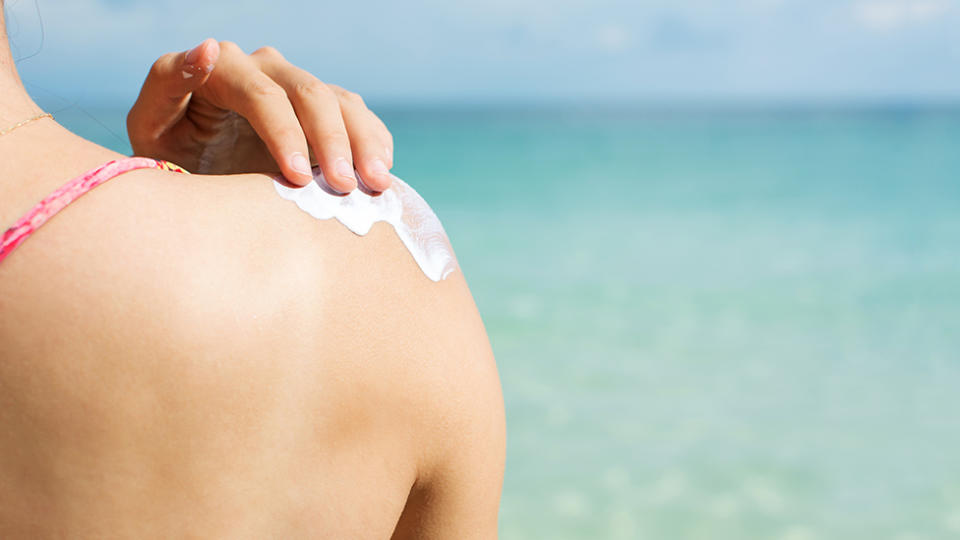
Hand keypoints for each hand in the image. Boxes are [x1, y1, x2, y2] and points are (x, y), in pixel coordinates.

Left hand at [127, 39, 394, 193]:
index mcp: (220, 70)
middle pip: (309, 93)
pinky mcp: (323, 109)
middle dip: (330, 142)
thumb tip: (209, 49)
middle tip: (343, 188)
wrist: (201, 181)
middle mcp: (263, 68)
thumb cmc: (170, 159)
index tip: (299, 178)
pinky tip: (381, 176)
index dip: (284, 134)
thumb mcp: (151, 130)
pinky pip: (359, 116)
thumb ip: (168, 88)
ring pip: (341, 102)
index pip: (261, 94)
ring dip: (362, 144)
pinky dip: (374, 144)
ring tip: (375, 186)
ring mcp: (297, 86)